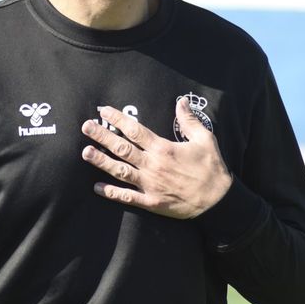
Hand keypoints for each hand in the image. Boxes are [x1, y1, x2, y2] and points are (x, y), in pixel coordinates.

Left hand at [81, 99, 230, 218]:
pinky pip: (128, 197)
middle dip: (102, 136)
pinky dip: (111, 192)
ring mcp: (150, 185)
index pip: (135, 130)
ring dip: (101, 161)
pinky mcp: (152, 202)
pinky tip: (96, 187)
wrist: (218, 201)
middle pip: (122, 148)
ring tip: (86, 152)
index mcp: (163, 148)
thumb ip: (189, 120)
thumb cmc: (212, 168)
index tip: (103, 111)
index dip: (117, 119)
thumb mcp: (205, 139)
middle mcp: (153, 165)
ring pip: (120, 171)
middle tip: (86, 127)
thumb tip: (181, 101)